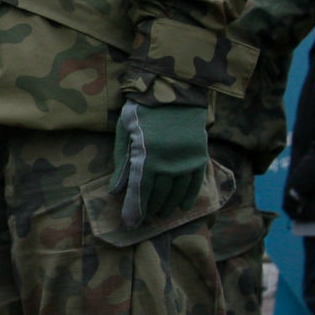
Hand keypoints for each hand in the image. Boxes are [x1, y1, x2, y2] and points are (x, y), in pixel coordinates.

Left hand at [109, 101, 208, 228]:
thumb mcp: (124, 133)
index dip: (134, 210)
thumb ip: (121, 164)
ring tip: (161, 214)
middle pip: (158, 195)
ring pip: (176, 192)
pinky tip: (182, 205)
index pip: (139, 193)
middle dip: (150, 209)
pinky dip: (188, 196)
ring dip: (168, 205)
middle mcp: (168, 164)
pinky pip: (195, 183)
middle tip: (145, 219)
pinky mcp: (199, 156)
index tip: (131, 225)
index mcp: (146, 158)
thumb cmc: (141, 111)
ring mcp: (185, 161)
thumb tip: (115, 190)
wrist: (173, 90)